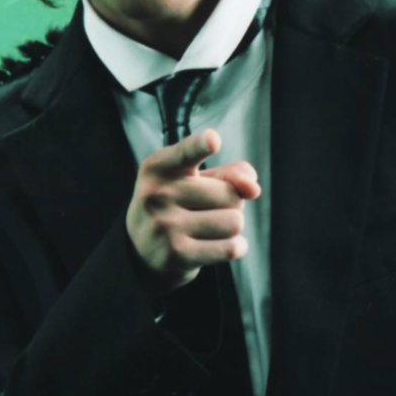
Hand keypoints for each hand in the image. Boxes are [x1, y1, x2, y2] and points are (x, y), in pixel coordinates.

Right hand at [126, 128, 260, 293]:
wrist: (142, 251)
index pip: (185, 154)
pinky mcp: (177, 255)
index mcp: (159, 168)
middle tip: (207, 210)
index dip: (200, 145)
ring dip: (232, 227)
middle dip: (231, 203)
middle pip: (230, 194)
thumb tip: (253, 187)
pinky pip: (231, 248)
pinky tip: (217, 245)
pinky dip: (235, 247)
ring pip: (234, 221)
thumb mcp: (192, 180)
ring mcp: (166, 226)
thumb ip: (228, 174)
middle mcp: (158, 194)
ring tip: (209, 228)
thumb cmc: (175, 205)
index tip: (213, 140)